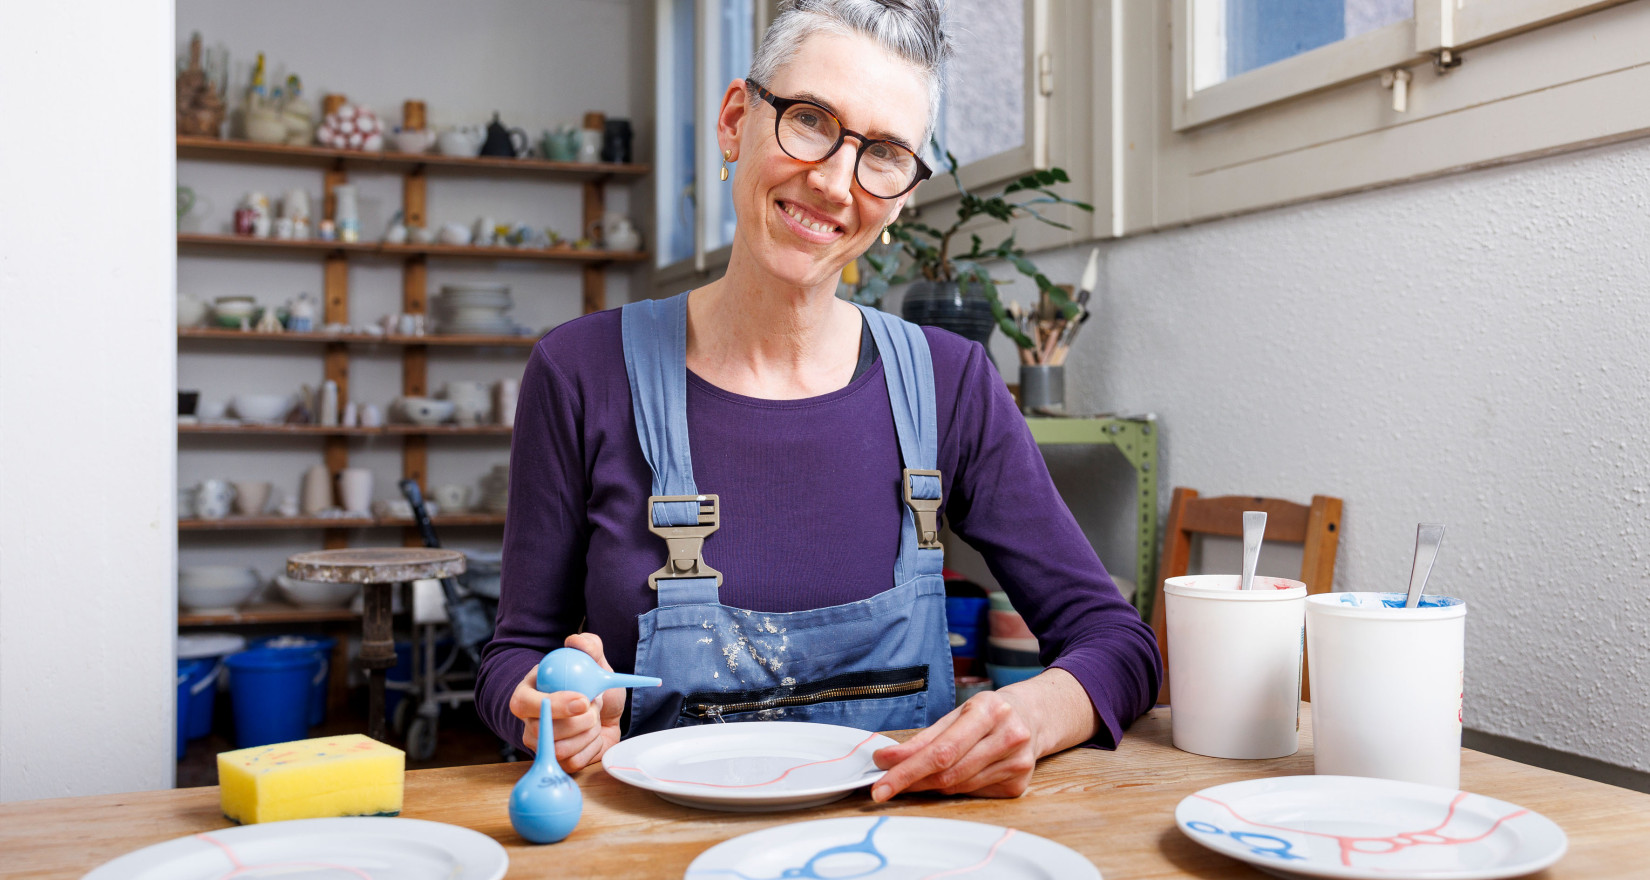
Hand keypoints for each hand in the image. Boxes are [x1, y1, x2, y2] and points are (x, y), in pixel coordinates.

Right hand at [508, 632, 624, 772]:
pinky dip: (593, 747)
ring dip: (589, 733)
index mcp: (527, 694)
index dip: (553, 704)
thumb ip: (588, 645)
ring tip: (594, 718)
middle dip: (580, 721)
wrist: (606, 710)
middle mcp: (529, 722)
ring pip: (561, 750)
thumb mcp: (594, 661)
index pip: (524, 704)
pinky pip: (574, 762)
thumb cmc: (592, 684)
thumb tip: (576, 641)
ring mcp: (541, 745)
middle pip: (544, 731)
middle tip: (595, 706)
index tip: (583, 700)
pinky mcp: (558, 762)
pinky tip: (595, 735)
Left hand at [869, 689, 1038, 800]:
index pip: (941, 751)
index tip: (881, 784)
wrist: (1033, 716)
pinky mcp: (1019, 785)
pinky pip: (973, 793)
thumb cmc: (987, 713)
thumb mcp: (956, 714)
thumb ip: (923, 739)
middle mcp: (1008, 737)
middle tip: (885, 786)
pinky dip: (954, 788)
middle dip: (912, 781)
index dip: (908, 770)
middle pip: (949, 773)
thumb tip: (887, 759)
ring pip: (959, 787)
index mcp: (989, 711)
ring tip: (914, 779)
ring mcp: (1017, 763)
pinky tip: (950, 777)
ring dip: (930, 786)